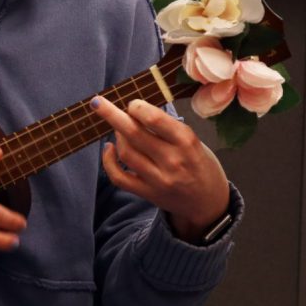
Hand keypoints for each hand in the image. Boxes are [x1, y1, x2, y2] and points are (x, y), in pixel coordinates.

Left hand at [92, 98, 230, 241]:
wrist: (207, 203)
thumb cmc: (200, 164)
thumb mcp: (194, 141)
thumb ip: (168, 128)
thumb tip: (135, 110)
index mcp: (187, 142)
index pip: (155, 119)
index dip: (137, 107)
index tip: (132, 103)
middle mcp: (172, 161)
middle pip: (134, 134)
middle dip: (112, 114)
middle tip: (98, 102)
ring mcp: (158, 180)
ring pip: (125, 152)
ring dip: (116, 135)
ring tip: (119, 128)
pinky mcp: (148, 193)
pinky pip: (119, 177)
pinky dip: (108, 161)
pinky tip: (109, 148)